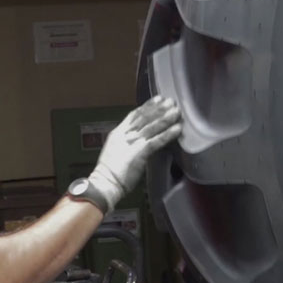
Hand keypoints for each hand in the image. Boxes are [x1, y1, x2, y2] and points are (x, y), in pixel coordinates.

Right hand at [89, 96, 181, 210]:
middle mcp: (126, 134)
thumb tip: (136, 140)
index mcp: (118, 133)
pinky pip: (157, 141)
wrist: (104, 182)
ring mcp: (133, 142)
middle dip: (159, 109)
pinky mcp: (141, 152)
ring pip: (152, 126)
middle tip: (171, 101)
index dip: (147, 106)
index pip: (134, 115)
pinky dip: (168, 134)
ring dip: (166, 118)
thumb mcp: (114, 151)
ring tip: (176, 112)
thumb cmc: (109, 173)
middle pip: (145, 118)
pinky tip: (177, 129)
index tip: (157, 100)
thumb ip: (125, 143)